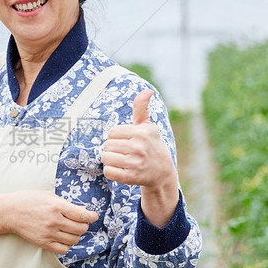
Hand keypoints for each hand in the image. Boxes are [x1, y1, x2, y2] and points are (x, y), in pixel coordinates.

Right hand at [0, 191, 97, 254]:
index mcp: (56, 206)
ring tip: (69, 229)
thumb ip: (66, 203)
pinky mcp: (43, 243)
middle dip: (84, 225)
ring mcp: (48, 234)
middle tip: (79, 221)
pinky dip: (67, 244)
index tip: (93, 216)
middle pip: (80, 229)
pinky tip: (63, 237)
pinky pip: (64, 249)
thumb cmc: (28, 200)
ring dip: (75, 235)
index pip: (81, 216)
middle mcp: (54, 221)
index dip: (91, 216)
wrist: (9, 212)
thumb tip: (83, 211)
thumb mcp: (48, 195)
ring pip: (74, 240)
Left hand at [101, 89, 178, 225]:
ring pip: (105, 158)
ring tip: (121, 160)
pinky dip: (111, 171)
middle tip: (123, 152)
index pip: (112, 132)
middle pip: (107, 145)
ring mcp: (135, 163)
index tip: (125, 140)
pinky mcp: (131, 177)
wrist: (162, 172)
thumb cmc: (151, 145)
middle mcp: (139, 147)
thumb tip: (147, 90)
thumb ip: (141, 108)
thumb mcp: (147, 126)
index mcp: (142, 132)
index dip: (115, 137)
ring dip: (110, 160)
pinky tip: (120, 169)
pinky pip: (108, 172)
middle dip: (111, 148)